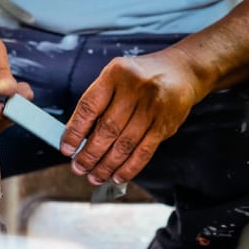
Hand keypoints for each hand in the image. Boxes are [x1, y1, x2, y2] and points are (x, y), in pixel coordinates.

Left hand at [60, 49, 205, 184]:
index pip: (89, 107)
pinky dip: (129, 168)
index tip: (66, 149)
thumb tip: (78, 138)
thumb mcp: (116, 78)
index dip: (75, 132)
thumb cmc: (140, 78)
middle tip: (79, 168)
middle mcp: (135, 89)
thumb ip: (98, 103)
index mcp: (115, 74)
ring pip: (124, 144)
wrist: (182, 71)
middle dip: (90, 154)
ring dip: (107, 165)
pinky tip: (117, 177)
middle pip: (107, 130)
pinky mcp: (165, 124)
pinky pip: (144, 152)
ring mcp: (152, 107)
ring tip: (95, 176)